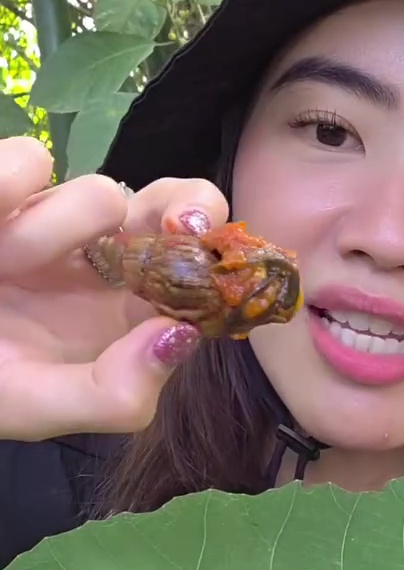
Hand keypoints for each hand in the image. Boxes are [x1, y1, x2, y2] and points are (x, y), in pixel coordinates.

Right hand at [0, 136, 228, 440]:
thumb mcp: (39, 407)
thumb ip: (115, 393)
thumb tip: (181, 339)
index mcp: (128, 314)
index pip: (199, 271)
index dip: (216, 258)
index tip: (211, 258)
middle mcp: (103, 264)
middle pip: (179, 204)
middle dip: (184, 206)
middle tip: (177, 226)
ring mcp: (53, 222)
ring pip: (98, 191)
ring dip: (53, 233)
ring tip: (6, 270)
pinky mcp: (5, 190)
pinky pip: (28, 162)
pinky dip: (10, 193)